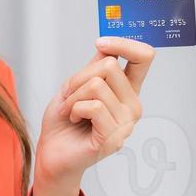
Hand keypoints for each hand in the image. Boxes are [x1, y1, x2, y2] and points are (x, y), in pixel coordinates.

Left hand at [34, 36, 154, 185]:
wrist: (51, 153)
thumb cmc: (63, 122)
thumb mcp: (75, 87)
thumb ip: (94, 67)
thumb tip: (107, 44)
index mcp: (127, 91)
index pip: (144, 57)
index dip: (125, 44)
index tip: (100, 43)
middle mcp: (132, 105)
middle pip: (109, 66)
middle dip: (79, 78)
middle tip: (70, 97)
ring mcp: (126, 123)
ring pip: (97, 85)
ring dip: (72, 97)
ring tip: (70, 112)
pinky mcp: (113, 137)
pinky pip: (92, 106)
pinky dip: (74, 109)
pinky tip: (73, 120)